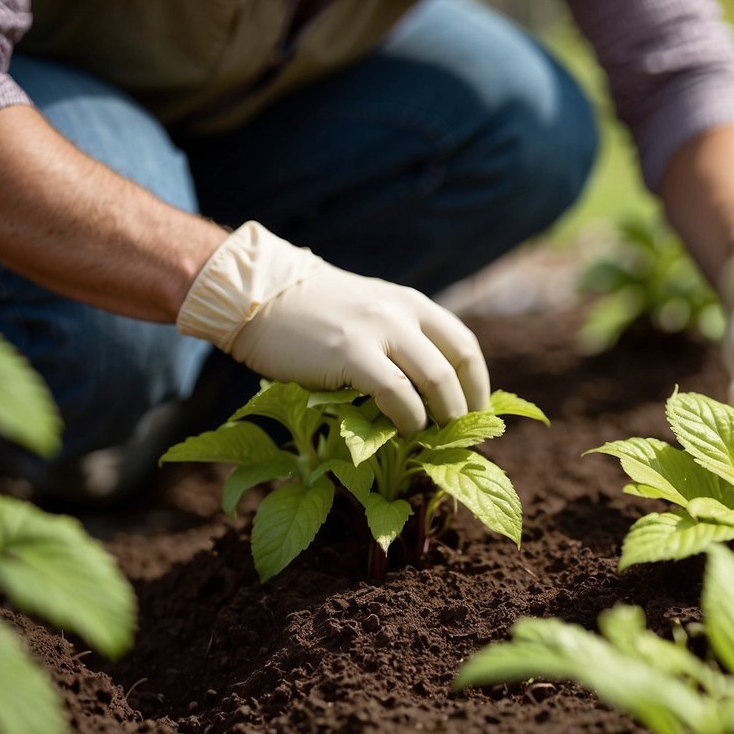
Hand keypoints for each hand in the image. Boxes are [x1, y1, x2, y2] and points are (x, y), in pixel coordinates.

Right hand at [176, 221, 490, 431]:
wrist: (255, 295)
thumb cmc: (307, 314)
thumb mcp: (365, 313)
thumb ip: (395, 341)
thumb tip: (422, 394)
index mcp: (410, 303)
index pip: (464, 345)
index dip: (478, 384)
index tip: (478, 413)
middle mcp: (402, 312)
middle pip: (458, 365)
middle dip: (467, 407)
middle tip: (462, 437)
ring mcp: (378, 329)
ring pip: (436, 380)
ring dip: (443, 416)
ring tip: (435, 438)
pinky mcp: (350, 352)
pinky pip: (397, 394)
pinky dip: (408, 418)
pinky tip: (404, 431)